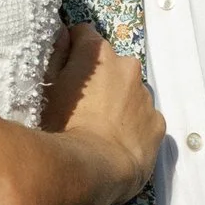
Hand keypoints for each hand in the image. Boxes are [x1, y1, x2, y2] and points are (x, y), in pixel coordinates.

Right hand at [44, 25, 163, 204]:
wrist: (93, 169)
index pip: (83, 35)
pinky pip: (144, 119)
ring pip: (130, 92)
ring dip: (119, 103)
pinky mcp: (157, 123)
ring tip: (101, 130)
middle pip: (111, 65)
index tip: (65, 71)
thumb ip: (55, 56)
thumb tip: (62, 36)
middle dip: (100, 80)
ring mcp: (146, 95)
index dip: (72, 51)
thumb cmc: (62, 126)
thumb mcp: (46, 89)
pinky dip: (134, 126)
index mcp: (98, 53)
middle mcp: (128, 66)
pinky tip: (118, 144)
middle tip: (82, 107)